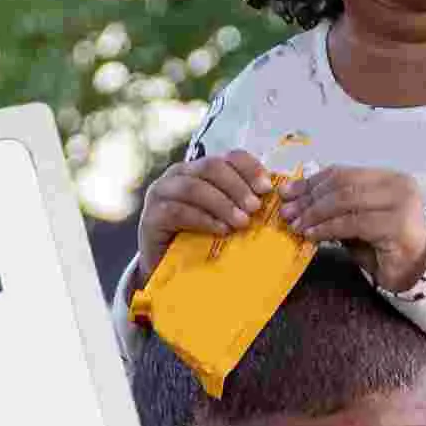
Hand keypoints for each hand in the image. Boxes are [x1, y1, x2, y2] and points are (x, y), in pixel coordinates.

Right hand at [137, 149, 273, 277]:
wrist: (165, 269)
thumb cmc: (200, 241)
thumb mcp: (224, 218)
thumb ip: (241, 204)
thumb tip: (275, 198)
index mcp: (200, 169)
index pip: (228, 156)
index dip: (250, 168)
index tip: (267, 187)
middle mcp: (178, 174)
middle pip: (212, 167)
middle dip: (237, 186)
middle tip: (256, 207)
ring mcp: (161, 192)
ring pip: (195, 187)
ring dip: (223, 203)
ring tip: (242, 222)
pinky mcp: (151, 215)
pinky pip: (179, 211)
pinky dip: (203, 219)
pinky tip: (221, 230)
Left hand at [280, 166, 425, 292]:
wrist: (415, 273)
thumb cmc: (383, 249)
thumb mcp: (354, 223)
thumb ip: (333, 208)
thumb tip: (294, 199)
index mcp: (388, 178)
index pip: (343, 173)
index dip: (311, 182)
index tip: (286, 193)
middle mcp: (397, 185)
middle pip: (343, 184)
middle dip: (310, 198)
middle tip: (286, 212)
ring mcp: (400, 203)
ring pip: (346, 200)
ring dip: (315, 213)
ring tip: (296, 225)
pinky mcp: (397, 225)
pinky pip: (353, 222)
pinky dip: (328, 228)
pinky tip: (312, 235)